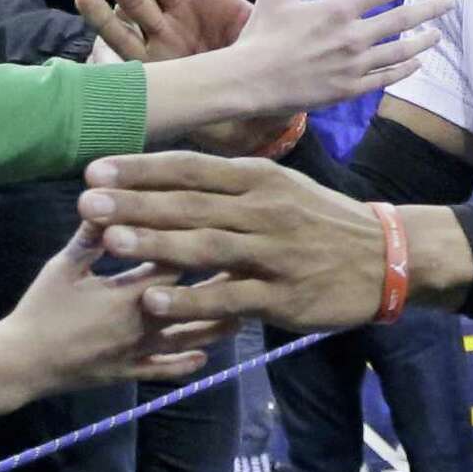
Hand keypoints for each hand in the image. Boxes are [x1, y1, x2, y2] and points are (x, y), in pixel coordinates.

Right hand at [1, 222, 231, 390]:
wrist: (22, 363)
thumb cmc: (41, 309)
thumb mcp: (64, 266)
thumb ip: (91, 236)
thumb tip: (109, 197)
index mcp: (129, 292)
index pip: (175, 261)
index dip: (198, 243)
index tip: (221, 229)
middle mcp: (144, 322)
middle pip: (195, 298)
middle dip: (221, 281)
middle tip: (250, 265)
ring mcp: (139, 350)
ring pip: (190, 337)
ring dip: (217, 323)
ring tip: (243, 309)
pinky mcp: (130, 371)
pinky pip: (165, 369)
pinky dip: (187, 362)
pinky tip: (205, 355)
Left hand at [77, 153, 412, 329]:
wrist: (386, 257)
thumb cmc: (320, 221)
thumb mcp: (278, 188)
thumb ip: (227, 185)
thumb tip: (170, 176)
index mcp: (257, 179)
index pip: (188, 168)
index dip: (140, 169)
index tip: (95, 169)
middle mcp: (262, 209)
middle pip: (188, 203)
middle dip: (133, 203)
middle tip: (86, 201)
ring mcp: (273, 252)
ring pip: (205, 245)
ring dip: (154, 244)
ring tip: (109, 243)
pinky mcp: (283, 294)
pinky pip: (229, 297)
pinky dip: (190, 299)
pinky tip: (154, 303)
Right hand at [80, 0, 450, 126]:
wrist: (250, 80)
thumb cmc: (261, 33)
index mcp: (338, 9)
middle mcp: (353, 37)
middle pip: (402, 20)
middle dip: (429, 10)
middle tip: (448, 3)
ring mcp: (354, 66)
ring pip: (399, 52)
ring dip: (422, 42)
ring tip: (437, 35)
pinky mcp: (349, 90)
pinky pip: (385, 79)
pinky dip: (404, 70)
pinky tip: (415, 65)